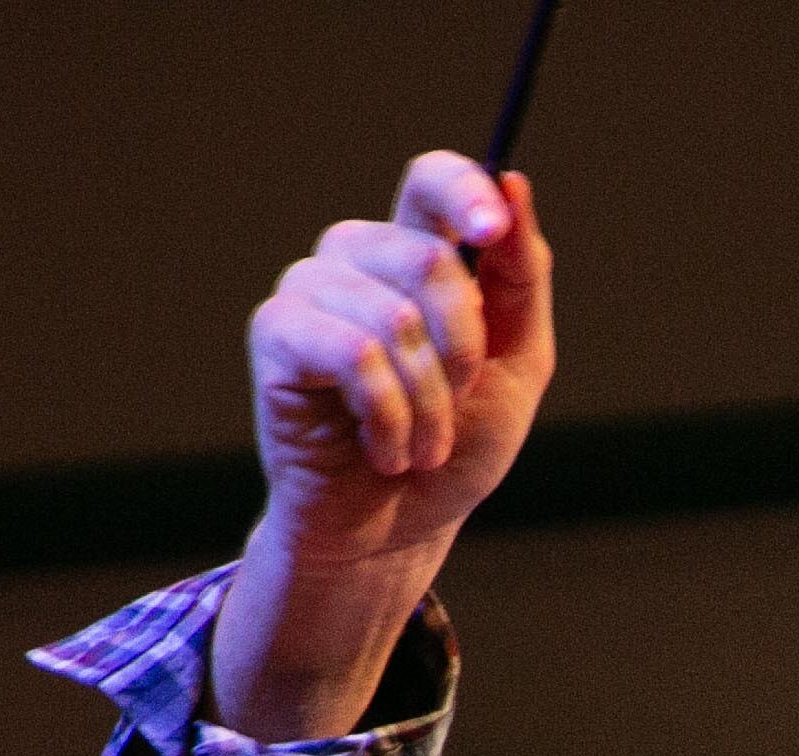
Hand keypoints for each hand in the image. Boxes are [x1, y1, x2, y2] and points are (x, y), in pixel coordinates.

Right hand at [214, 152, 555, 737]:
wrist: (395, 531)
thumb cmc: (454, 447)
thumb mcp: (518, 364)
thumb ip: (521, 276)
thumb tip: (514, 186)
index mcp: (418, 256)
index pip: (432, 182)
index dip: (464, 192)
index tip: (492, 229)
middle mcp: (358, 260)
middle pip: (427, 256)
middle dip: (464, 350)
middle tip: (457, 405)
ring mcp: (311, 292)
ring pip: (394, 316)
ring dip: (428, 402)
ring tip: (421, 446)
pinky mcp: (277, 334)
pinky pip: (354, 354)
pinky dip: (388, 417)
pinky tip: (384, 451)